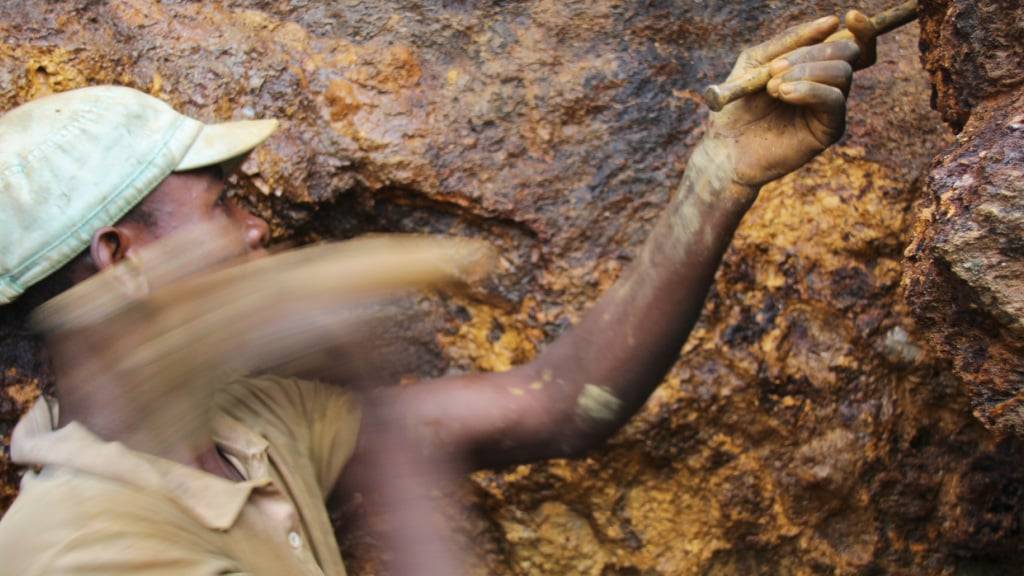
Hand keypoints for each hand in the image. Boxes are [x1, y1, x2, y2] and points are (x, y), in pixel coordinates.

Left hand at [702, 11, 877, 188]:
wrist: (725, 148)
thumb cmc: (737, 105)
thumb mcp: (757, 62)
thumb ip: (790, 41)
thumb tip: (832, 21)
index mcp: (813, 66)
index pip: (850, 42)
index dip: (860, 28)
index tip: (851, 16)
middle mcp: (827, 85)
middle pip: (847, 53)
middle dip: (812, 53)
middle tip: (774, 69)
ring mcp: (829, 108)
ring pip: (842, 73)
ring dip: (805, 72)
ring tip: (772, 87)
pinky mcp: (828, 130)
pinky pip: (834, 100)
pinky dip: (809, 90)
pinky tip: (784, 94)